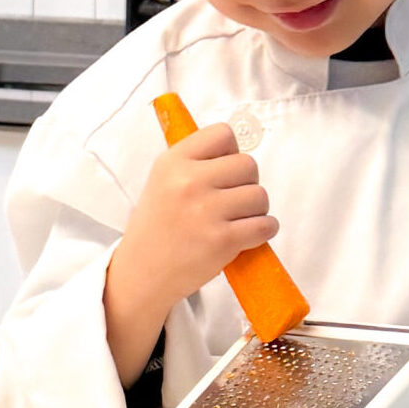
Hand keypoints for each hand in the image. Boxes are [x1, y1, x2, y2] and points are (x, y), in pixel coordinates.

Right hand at [104, 124, 277, 384]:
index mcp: (173, 161)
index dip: (230, 152)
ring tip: (238, 219)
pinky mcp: (222, 240)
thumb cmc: (158, 227)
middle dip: (247, 182)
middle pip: (248, 164)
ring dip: (257, 209)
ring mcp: (206, 211)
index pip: (223, 134)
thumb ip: (195, 161)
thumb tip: (237, 146)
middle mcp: (188, 181)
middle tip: (233, 200)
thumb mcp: (162, 181)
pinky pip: (265, 225)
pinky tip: (251, 234)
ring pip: (260, 195)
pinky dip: (265, 229)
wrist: (143, 274)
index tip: (223, 171)